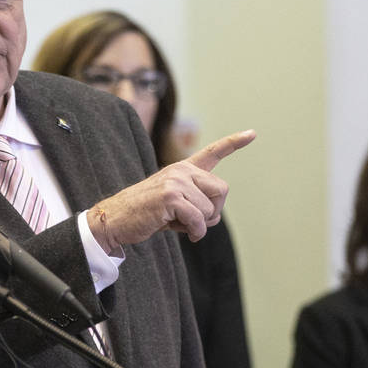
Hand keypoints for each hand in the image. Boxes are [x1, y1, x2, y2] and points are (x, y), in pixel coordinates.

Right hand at [89, 130, 254, 252]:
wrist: (114, 219)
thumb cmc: (145, 214)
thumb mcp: (172, 202)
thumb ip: (194, 201)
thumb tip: (212, 217)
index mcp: (182, 169)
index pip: (213, 152)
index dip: (234, 143)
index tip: (252, 134)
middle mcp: (181, 171)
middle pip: (222, 190)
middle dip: (214, 211)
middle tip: (196, 222)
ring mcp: (176, 182)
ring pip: (210, 209)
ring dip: (200, 225)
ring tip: (179, 224)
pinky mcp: (170, 197)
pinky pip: (198, 219)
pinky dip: (195, 232)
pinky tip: (185, 233)